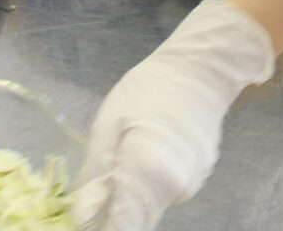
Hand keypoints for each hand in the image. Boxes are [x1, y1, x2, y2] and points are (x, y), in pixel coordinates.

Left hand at [74, 0, 275, 230]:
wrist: (200, 69)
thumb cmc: (149, 89)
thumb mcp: (108, 124)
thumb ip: (95, 173)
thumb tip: (82, 214)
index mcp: (147, 175)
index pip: (122, 227)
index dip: (103, 227)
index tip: (88, 217)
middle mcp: (174, 189)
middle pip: (139, 219)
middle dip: (117, 210)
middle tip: (103, 181)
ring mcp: (192, 183)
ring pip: (153, 205)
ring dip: (136, 195)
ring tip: (128, 155)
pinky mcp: (200, 174)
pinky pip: (169, 190)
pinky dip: (153, 182)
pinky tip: (150, 149)